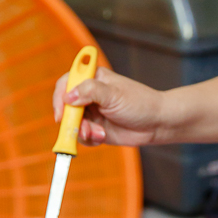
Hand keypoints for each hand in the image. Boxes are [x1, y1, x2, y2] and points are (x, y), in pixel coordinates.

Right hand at [52, 66, 167, 145]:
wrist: (157, 123)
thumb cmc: (140, 103)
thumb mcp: (114, 94)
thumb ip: (91, 91)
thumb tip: (69, 96)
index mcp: (92, 78)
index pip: (66, 83)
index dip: (60, 97)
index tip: (62, 113)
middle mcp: (89, 95)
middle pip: (65, 107)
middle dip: (72, 121)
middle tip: (82, 129)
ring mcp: (91, 112)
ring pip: (73, 124)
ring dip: (83, 132)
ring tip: (99, 134)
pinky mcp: (95, 128)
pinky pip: (82, 136)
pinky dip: (89, 139)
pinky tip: (103, 137)